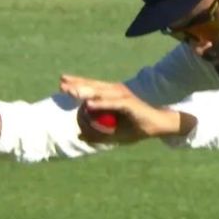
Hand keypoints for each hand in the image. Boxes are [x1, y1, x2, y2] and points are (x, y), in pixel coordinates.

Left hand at [60, 75, 192, 143]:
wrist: (157, 126)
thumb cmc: (137, 128)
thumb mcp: (115, 134)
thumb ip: (98, 135)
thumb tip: (79, 136)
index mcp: (112, 95)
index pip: (92, 87)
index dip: (77, 83)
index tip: (61, 82)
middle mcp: (117, 91)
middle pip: (93, 86)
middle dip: (77, 84)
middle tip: (61, 85)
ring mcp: (122, 96)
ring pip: (100, 93)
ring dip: (85, 92)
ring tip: (71, 93)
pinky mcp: (128, 103)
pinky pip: (111, 103)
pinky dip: (100, 104)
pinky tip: (89, 106)